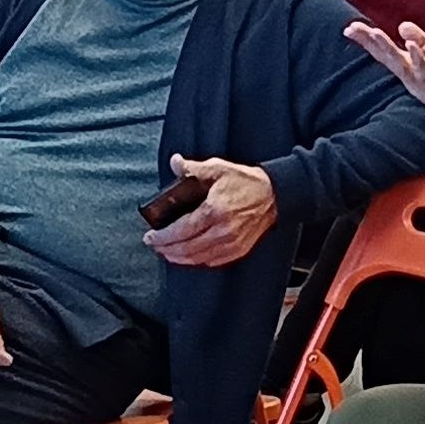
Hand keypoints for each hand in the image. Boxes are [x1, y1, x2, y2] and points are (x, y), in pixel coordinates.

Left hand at [144, 155, 277, 267]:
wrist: (274, 195)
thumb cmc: (245, 181)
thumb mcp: (218, 168)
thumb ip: (193, 168)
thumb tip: (174, 162)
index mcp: (215, 210)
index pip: (182, 230)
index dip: (163, 237)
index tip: (150, 237)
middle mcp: (223, 230)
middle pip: (187, 248)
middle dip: (166, 249)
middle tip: (154, 245)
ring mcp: (232, 243)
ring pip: (198, 258)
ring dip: (178, 258)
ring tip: (166, 252)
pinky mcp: (239, 250)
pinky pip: (212, 261)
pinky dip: (196, 261)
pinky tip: (187, 256)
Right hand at [346, 16, 424, 118]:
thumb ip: (421, 42)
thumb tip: (402, 26)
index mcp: (411, 69)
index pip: (386, 52)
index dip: (369, 40)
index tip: (350, 27)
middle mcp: (412, 78)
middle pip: (387, 57)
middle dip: (370, 42)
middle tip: (352, 29)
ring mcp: (423, 84)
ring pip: (401, 65)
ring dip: (387, 49)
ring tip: (375, 33)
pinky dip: (417, 59)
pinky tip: (409, 46)